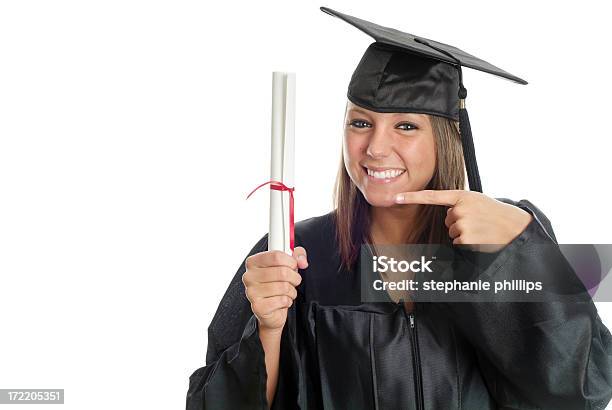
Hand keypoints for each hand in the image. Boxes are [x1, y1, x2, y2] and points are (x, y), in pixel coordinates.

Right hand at [242, 247, 308, 332]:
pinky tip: (282, 301)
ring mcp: (251, 292)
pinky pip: (282, 300)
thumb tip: (302, 261)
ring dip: (292, 290)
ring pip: (284, 287)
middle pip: (282, 272)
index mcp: (253, 262)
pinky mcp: (258, 307)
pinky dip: (288, 301)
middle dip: (294, 277)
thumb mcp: (288, 264)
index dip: (290, 261)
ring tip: (288, 292)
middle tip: (294, 281)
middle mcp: (249, 276)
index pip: (276, 256)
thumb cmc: (278, 283)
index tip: (293, 266)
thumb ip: (298, 255)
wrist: (271, 309)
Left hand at [395, 190, 532, 251]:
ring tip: (481, 229)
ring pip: (453, 233)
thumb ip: (459, 204)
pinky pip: (458, 243)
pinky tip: (481, 238)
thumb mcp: (476, 201)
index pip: (432, 196)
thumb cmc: (494, 213)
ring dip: (465, 233)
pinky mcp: (466, 239)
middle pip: (447, 221)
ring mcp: (462, 224)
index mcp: (461, 196)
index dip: (412, 197)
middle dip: (459, 223)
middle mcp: (460, 209)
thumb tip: (448, 217)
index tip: (395, 197)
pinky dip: (468, 243)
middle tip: (478, 221)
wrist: (514, 225)